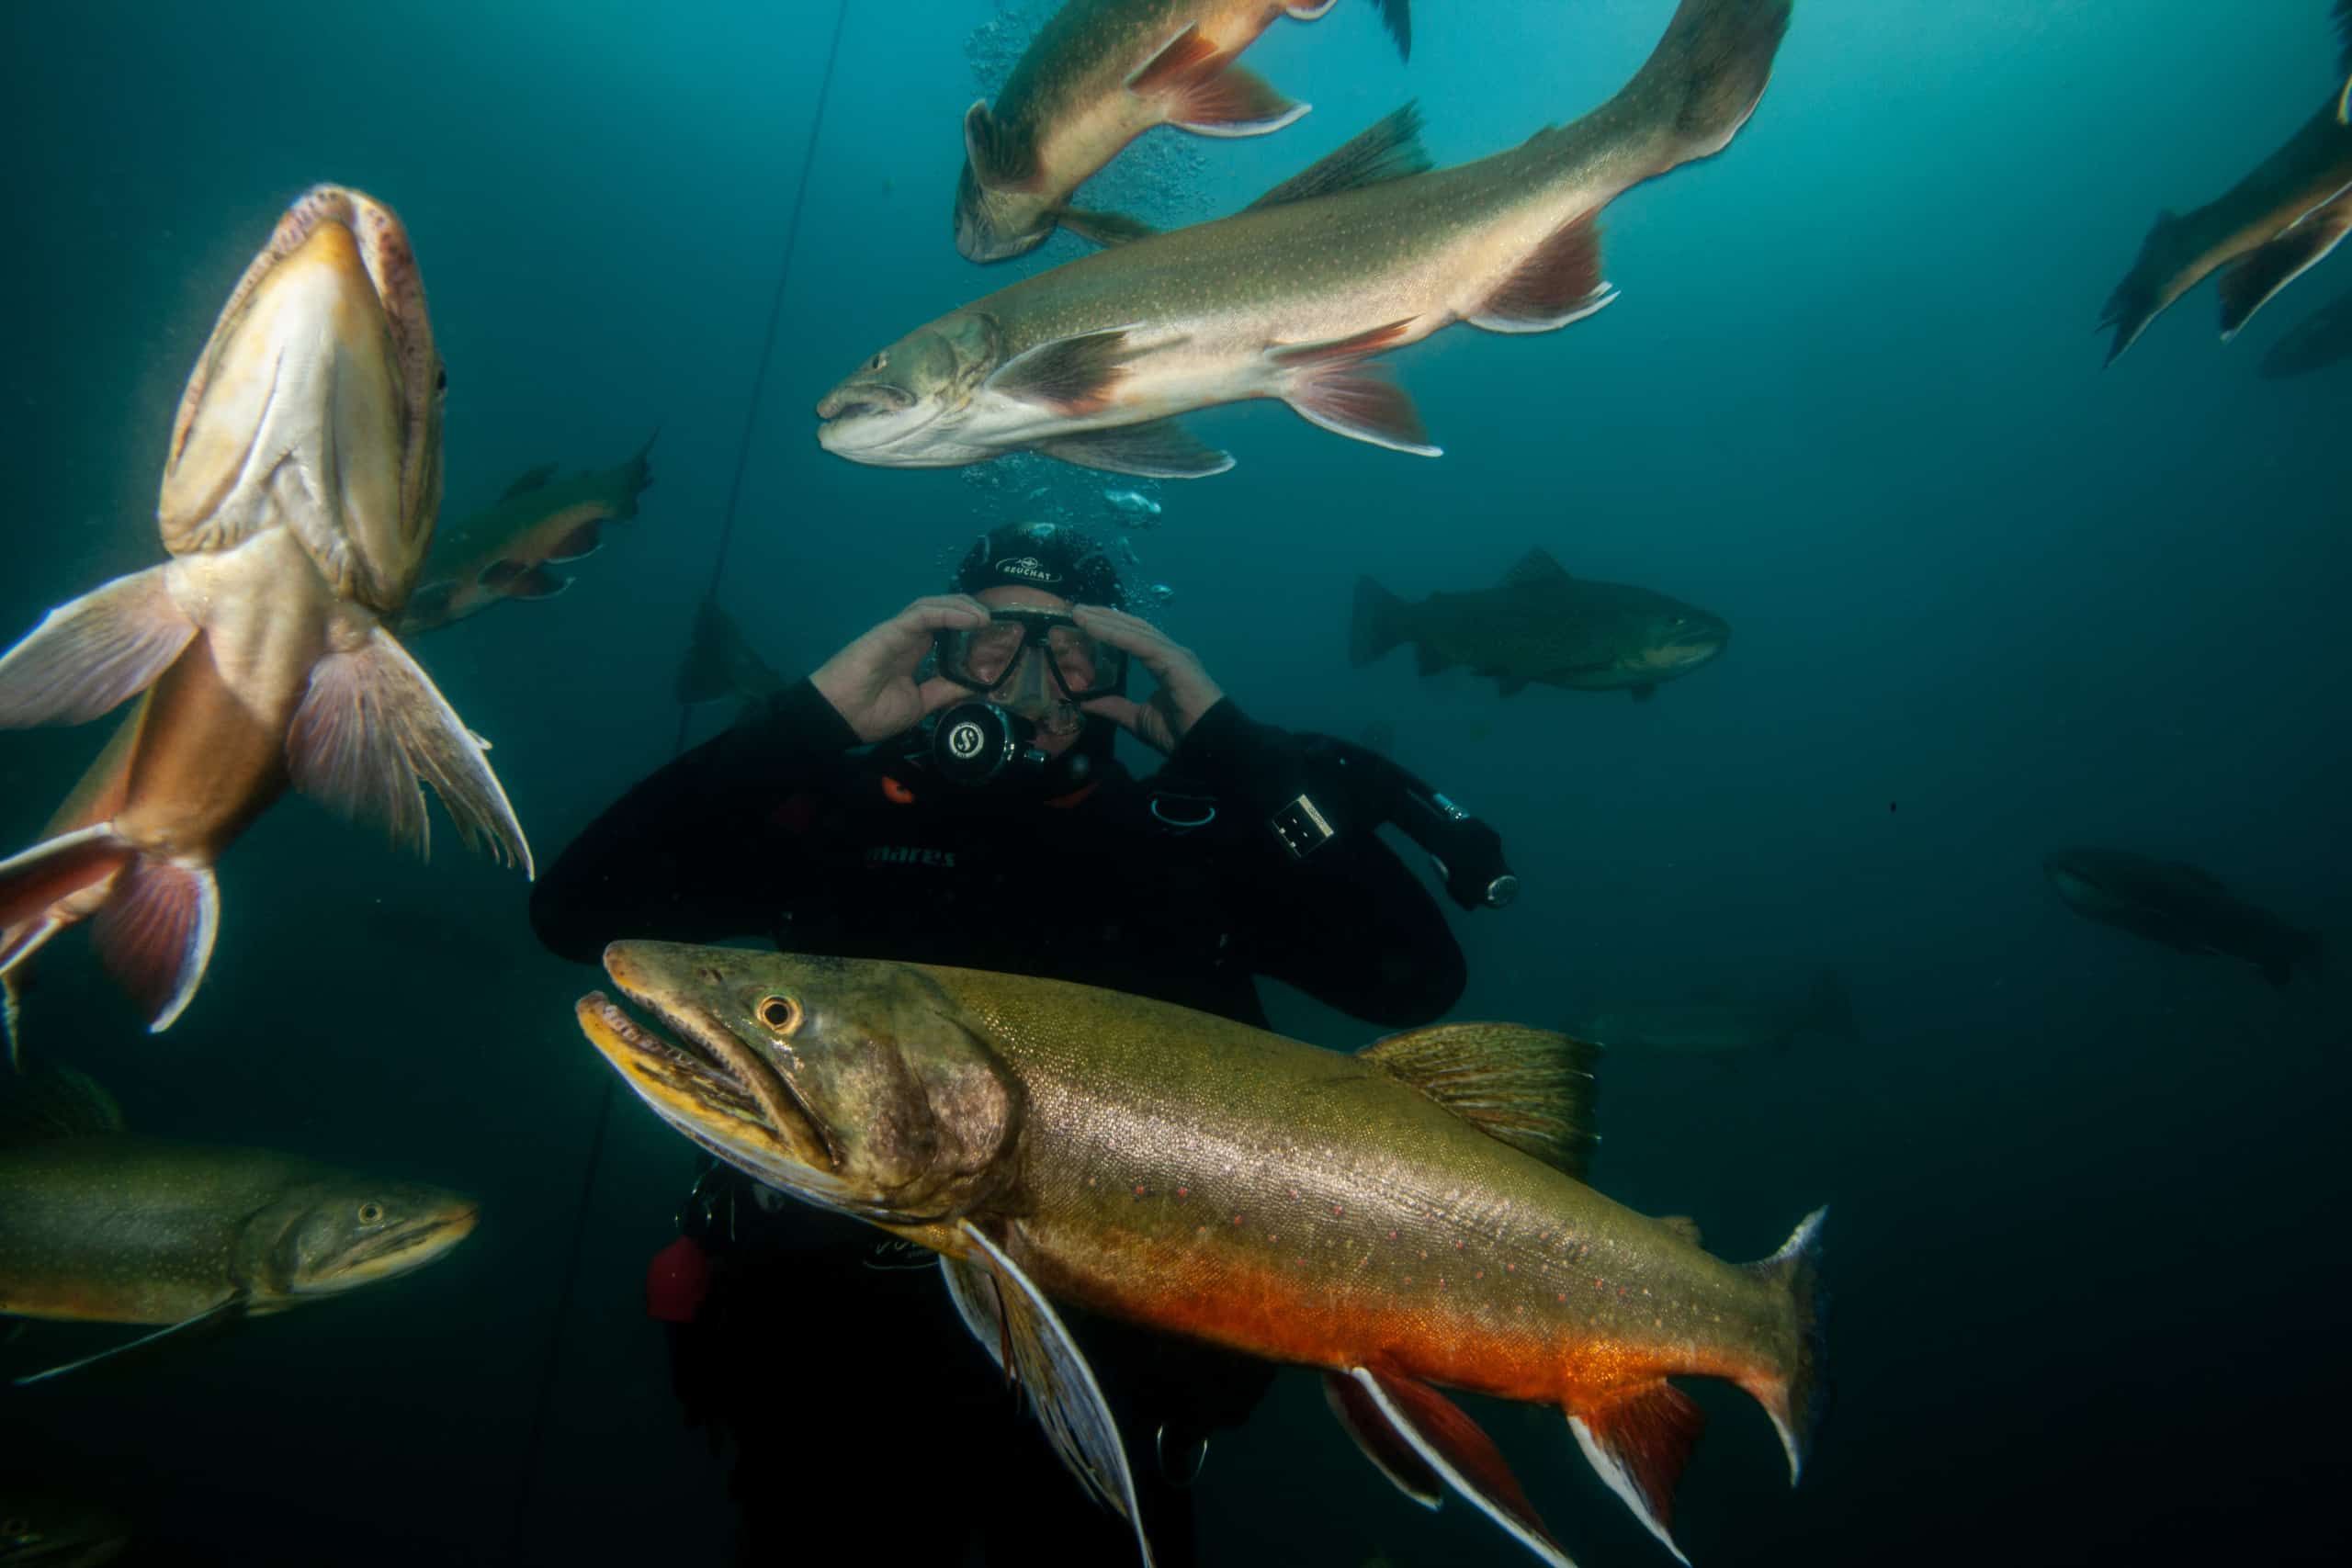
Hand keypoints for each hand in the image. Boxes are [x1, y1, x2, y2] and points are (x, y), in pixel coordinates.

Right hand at [811, 594, 989, 742]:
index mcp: (914, 653)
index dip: (970, 626)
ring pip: (934, 606)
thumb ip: (946, 690)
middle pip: (943, 611)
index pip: (946, 629)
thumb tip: (977, 683)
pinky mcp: (891, 630)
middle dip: (971, 610)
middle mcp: (908, 637)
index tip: (996, 633)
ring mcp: (898, 631)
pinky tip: (972, 619)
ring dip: (964, 607)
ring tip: (987, 616)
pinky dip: (949, 613)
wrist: (839, 718)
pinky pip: (923, 614)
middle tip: (996, 620)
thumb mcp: (920, 704)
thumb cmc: (872, 713)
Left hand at [1071, 605, 1224, 754]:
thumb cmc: (1179, 732)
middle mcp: (1169, 652)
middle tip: (1077, 609)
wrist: (1206, 744)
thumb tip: (1085, 703)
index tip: (1084, 621)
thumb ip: (1114, 707)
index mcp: (1164, 662)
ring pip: (1134, 630)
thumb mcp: (1137, 718)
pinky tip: (1094, 627)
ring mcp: (1173, 653)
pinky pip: (1138, 642)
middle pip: (1132, 626)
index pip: (1133, 636)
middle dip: (1104, 616)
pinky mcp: (1173, 659)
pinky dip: (1114, 633)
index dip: (1109, 627)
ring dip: (1105, 620)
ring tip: (1080, 613)